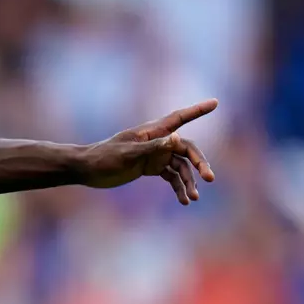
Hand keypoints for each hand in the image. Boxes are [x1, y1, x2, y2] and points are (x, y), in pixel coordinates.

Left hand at [82, 99, 218, 203]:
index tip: (215, 102)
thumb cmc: (104, 157)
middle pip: (187, 149)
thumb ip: (153, 147)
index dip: (198, 110)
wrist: (87, 170)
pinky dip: (178, 187)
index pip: (180, 118)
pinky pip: (171, 177)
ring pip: (181, 166)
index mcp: (152, 132)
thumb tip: (178, 138)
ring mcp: (155, 155)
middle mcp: (157, 141)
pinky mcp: (151, 168)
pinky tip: (183, 200)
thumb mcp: (128, 153)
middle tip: (209, 178)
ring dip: (189, 181)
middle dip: (199, 163)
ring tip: (192, 198)